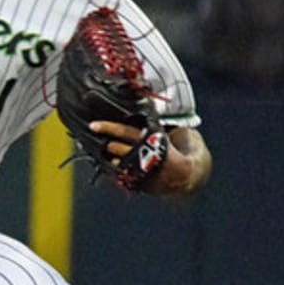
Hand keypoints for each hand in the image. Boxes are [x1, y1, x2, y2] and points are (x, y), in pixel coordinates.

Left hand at [90, 122, 210, 195]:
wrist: (190, 174)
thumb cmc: (176, 146)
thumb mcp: (167, 130)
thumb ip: (152, 121)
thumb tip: (139, 99)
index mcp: (153, 139)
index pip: (126, 131)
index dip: (109, 127)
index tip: (93, 125)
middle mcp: (146, 156)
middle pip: (118, 147)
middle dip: (108, 143)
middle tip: (101, 138)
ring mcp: (142, 172)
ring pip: (118, 162)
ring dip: (112, 156)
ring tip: (110, 150)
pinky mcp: (141, 185)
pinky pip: (122, 175)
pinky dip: (118, 168)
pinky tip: (116, 162)